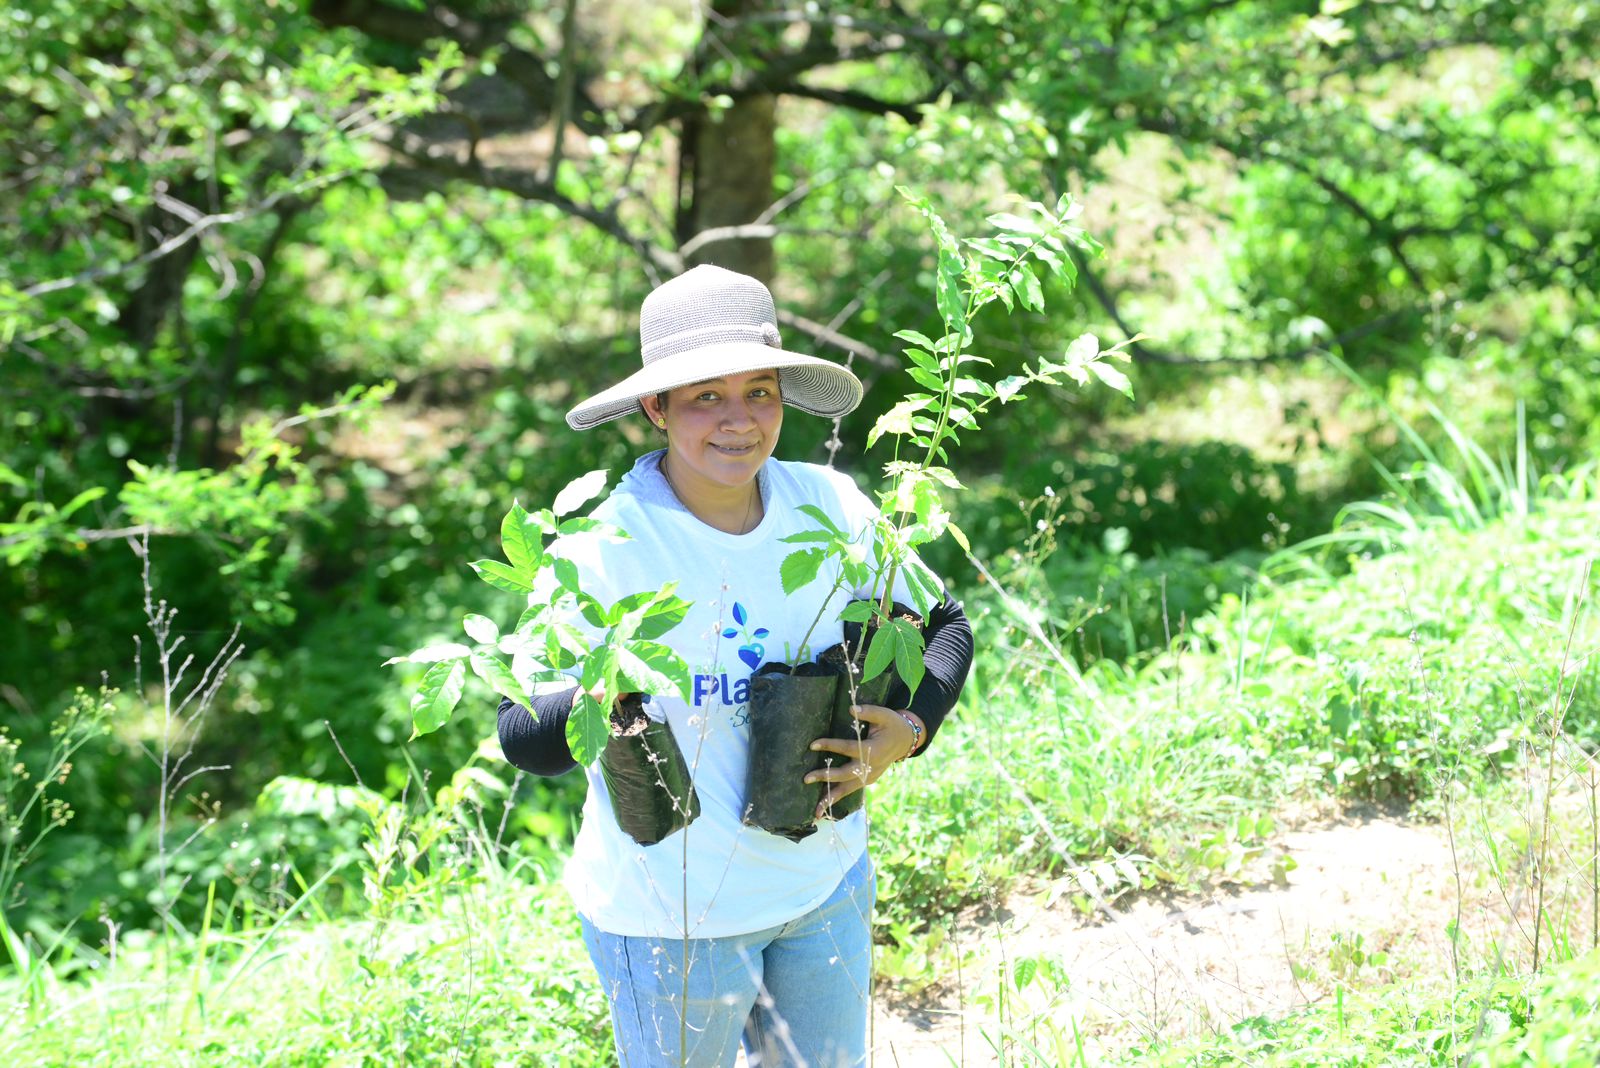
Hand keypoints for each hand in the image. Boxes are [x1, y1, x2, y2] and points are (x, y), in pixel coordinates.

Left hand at [805, 704, 922, 817]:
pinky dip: (838, 799)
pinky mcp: (868, 780)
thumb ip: (868, 711)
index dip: (830, 746)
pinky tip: (824, 807)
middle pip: (845, 774)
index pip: (848, 748)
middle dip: (826, 777)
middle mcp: (871, 767)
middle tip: (806, 778)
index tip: (812, 745)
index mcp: (874, 749)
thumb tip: (851, 708)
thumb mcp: (884, 714)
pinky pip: (851, 791)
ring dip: (831, 799)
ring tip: (816, 811)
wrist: (906, 740)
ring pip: (848, 790)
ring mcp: (870, 776)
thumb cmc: (892, 724)